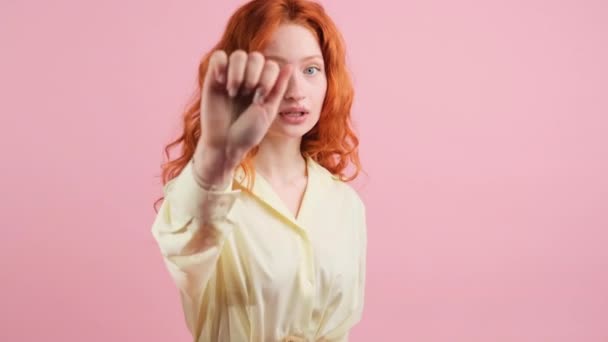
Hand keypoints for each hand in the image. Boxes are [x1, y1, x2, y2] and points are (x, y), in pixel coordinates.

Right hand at [193, 50, 293, 188]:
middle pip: (256, 57)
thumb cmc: (248, 132)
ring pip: (238, 55)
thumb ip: (278, 87)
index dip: (268, 78)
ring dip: (239, 71)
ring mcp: (230, 77)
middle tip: (247, 94)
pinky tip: (221, 81)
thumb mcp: (268, 110)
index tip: (260, 98)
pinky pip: (218, 57)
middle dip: (254, 75)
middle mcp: (247, 78)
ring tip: (234, 91)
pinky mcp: (213, 78)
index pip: (270, 65)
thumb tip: (290, 65)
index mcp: (262, 85)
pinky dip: (221, 65)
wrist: (225, 144)